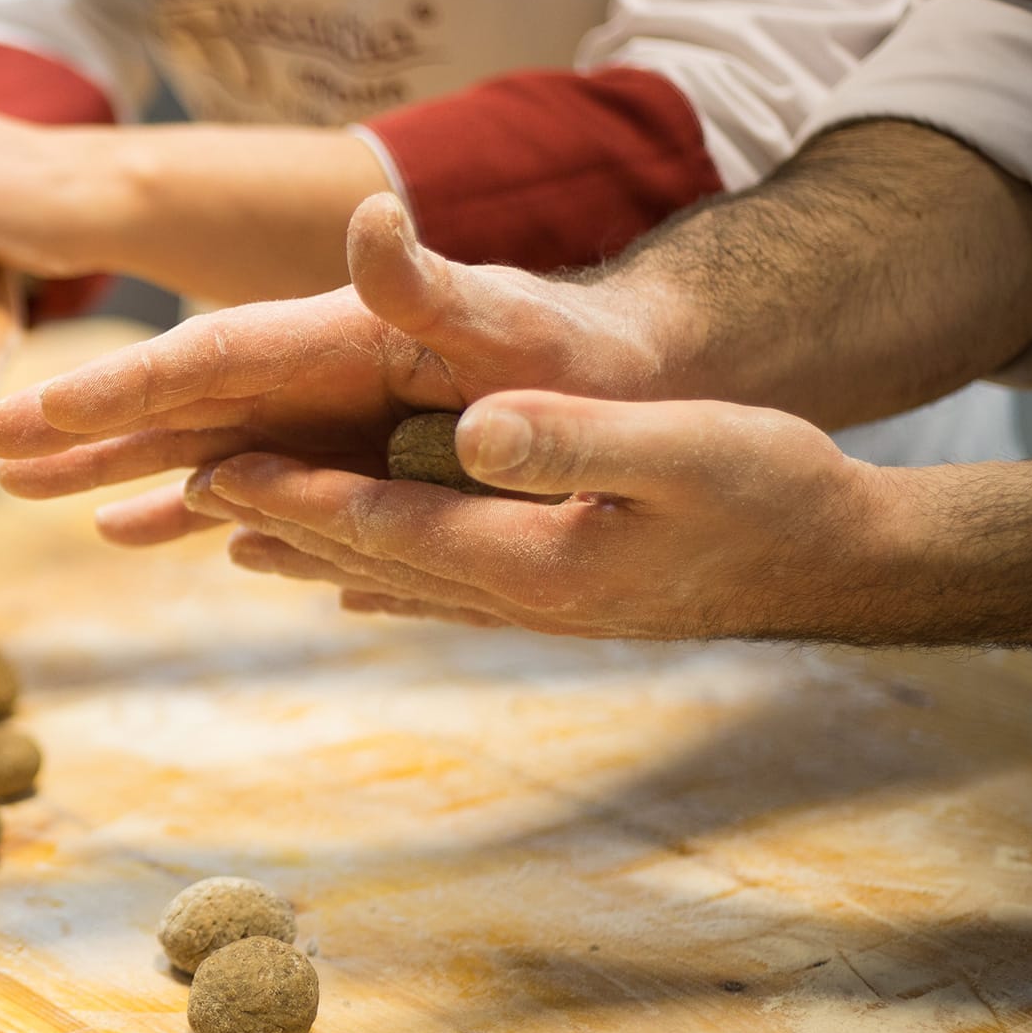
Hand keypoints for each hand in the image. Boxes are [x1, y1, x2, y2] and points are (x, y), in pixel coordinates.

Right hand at [0, 194, 686, 541]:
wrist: (626, 382)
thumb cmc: (577, 354)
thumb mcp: (514, 319)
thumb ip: (433, 279)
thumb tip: (373, 216)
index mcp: (330, 335)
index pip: (201, 359)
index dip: (115, 385)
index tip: (34, 406)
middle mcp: (304, 376)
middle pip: (166, 404)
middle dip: (73, 426)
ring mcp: (313, 422)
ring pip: (185, 449)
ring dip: (104, 473)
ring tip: (19, 492)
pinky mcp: (335, 462)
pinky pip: (238, 489)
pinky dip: (180, 511)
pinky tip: (129, 533)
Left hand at [182, 392, 896, 641]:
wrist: (842, 562)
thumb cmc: (775, 491)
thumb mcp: (685, 448)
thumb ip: (574, 440)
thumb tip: (471, 425)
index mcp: (533, 562)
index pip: (384, 524)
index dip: (296, 496)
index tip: (216, 473)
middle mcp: (518, 597)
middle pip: (368, 556)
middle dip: (278, 522)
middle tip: (189, 492)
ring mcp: (536, 606)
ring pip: (394, 576)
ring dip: (314, 552)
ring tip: (236, 536)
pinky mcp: (559, 598)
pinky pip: (442, 589)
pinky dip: (383, 574)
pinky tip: (352, 581)